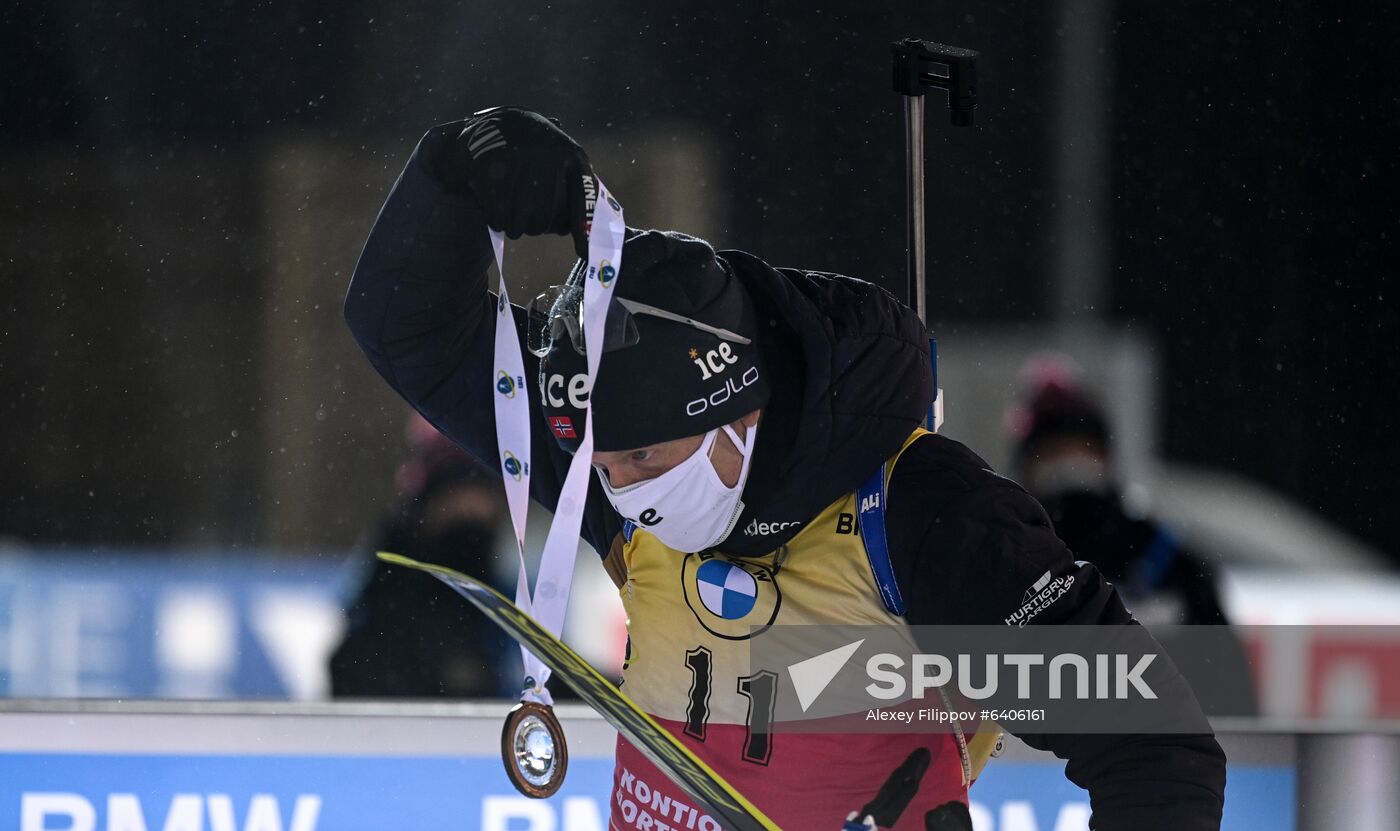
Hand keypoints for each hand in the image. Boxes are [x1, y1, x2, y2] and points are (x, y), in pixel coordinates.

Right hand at [437, 107, 594, 258]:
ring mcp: (519, 164)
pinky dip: (497, 220)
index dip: (583, 229)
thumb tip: (583, 236)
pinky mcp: (492, 171)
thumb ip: (579, 193)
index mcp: (572, 157)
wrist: (503, 124)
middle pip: (545, 219)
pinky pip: (497, 216)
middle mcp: (548, 158)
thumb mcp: (566, 162)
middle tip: (532, 221)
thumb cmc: (542, 155)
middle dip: (538, 227)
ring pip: (520, 222)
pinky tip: (498, 209)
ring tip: (514, 215)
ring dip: (516, 227)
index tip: (585, 254)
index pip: (583, 200)